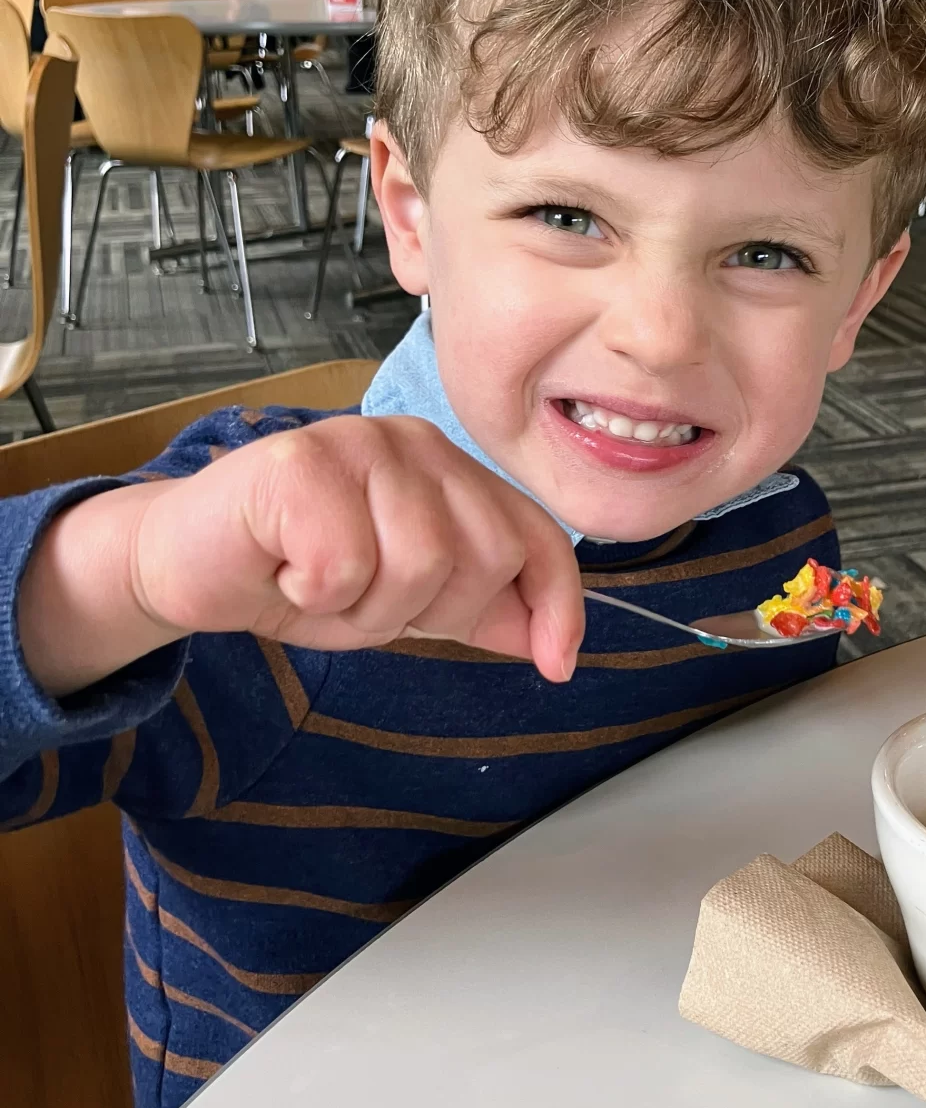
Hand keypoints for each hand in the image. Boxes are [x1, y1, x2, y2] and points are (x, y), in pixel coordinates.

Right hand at [20, 416, 583, 693]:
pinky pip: (346, 565)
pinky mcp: (300, 463)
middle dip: (428, 611)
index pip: (533, 533)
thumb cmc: (297, 572)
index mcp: (449, 468)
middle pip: (484, 555)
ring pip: (419, 564)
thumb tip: (555, 641)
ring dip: (364, 607)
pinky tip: (282, 567)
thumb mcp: (405, 602)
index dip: (557, 602)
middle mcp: (414, 442)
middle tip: (362, 598)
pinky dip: (314, 592)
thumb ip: (479, 608)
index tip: (556, 665)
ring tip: (320, 582)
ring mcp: (358, 442)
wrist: (185, 563)